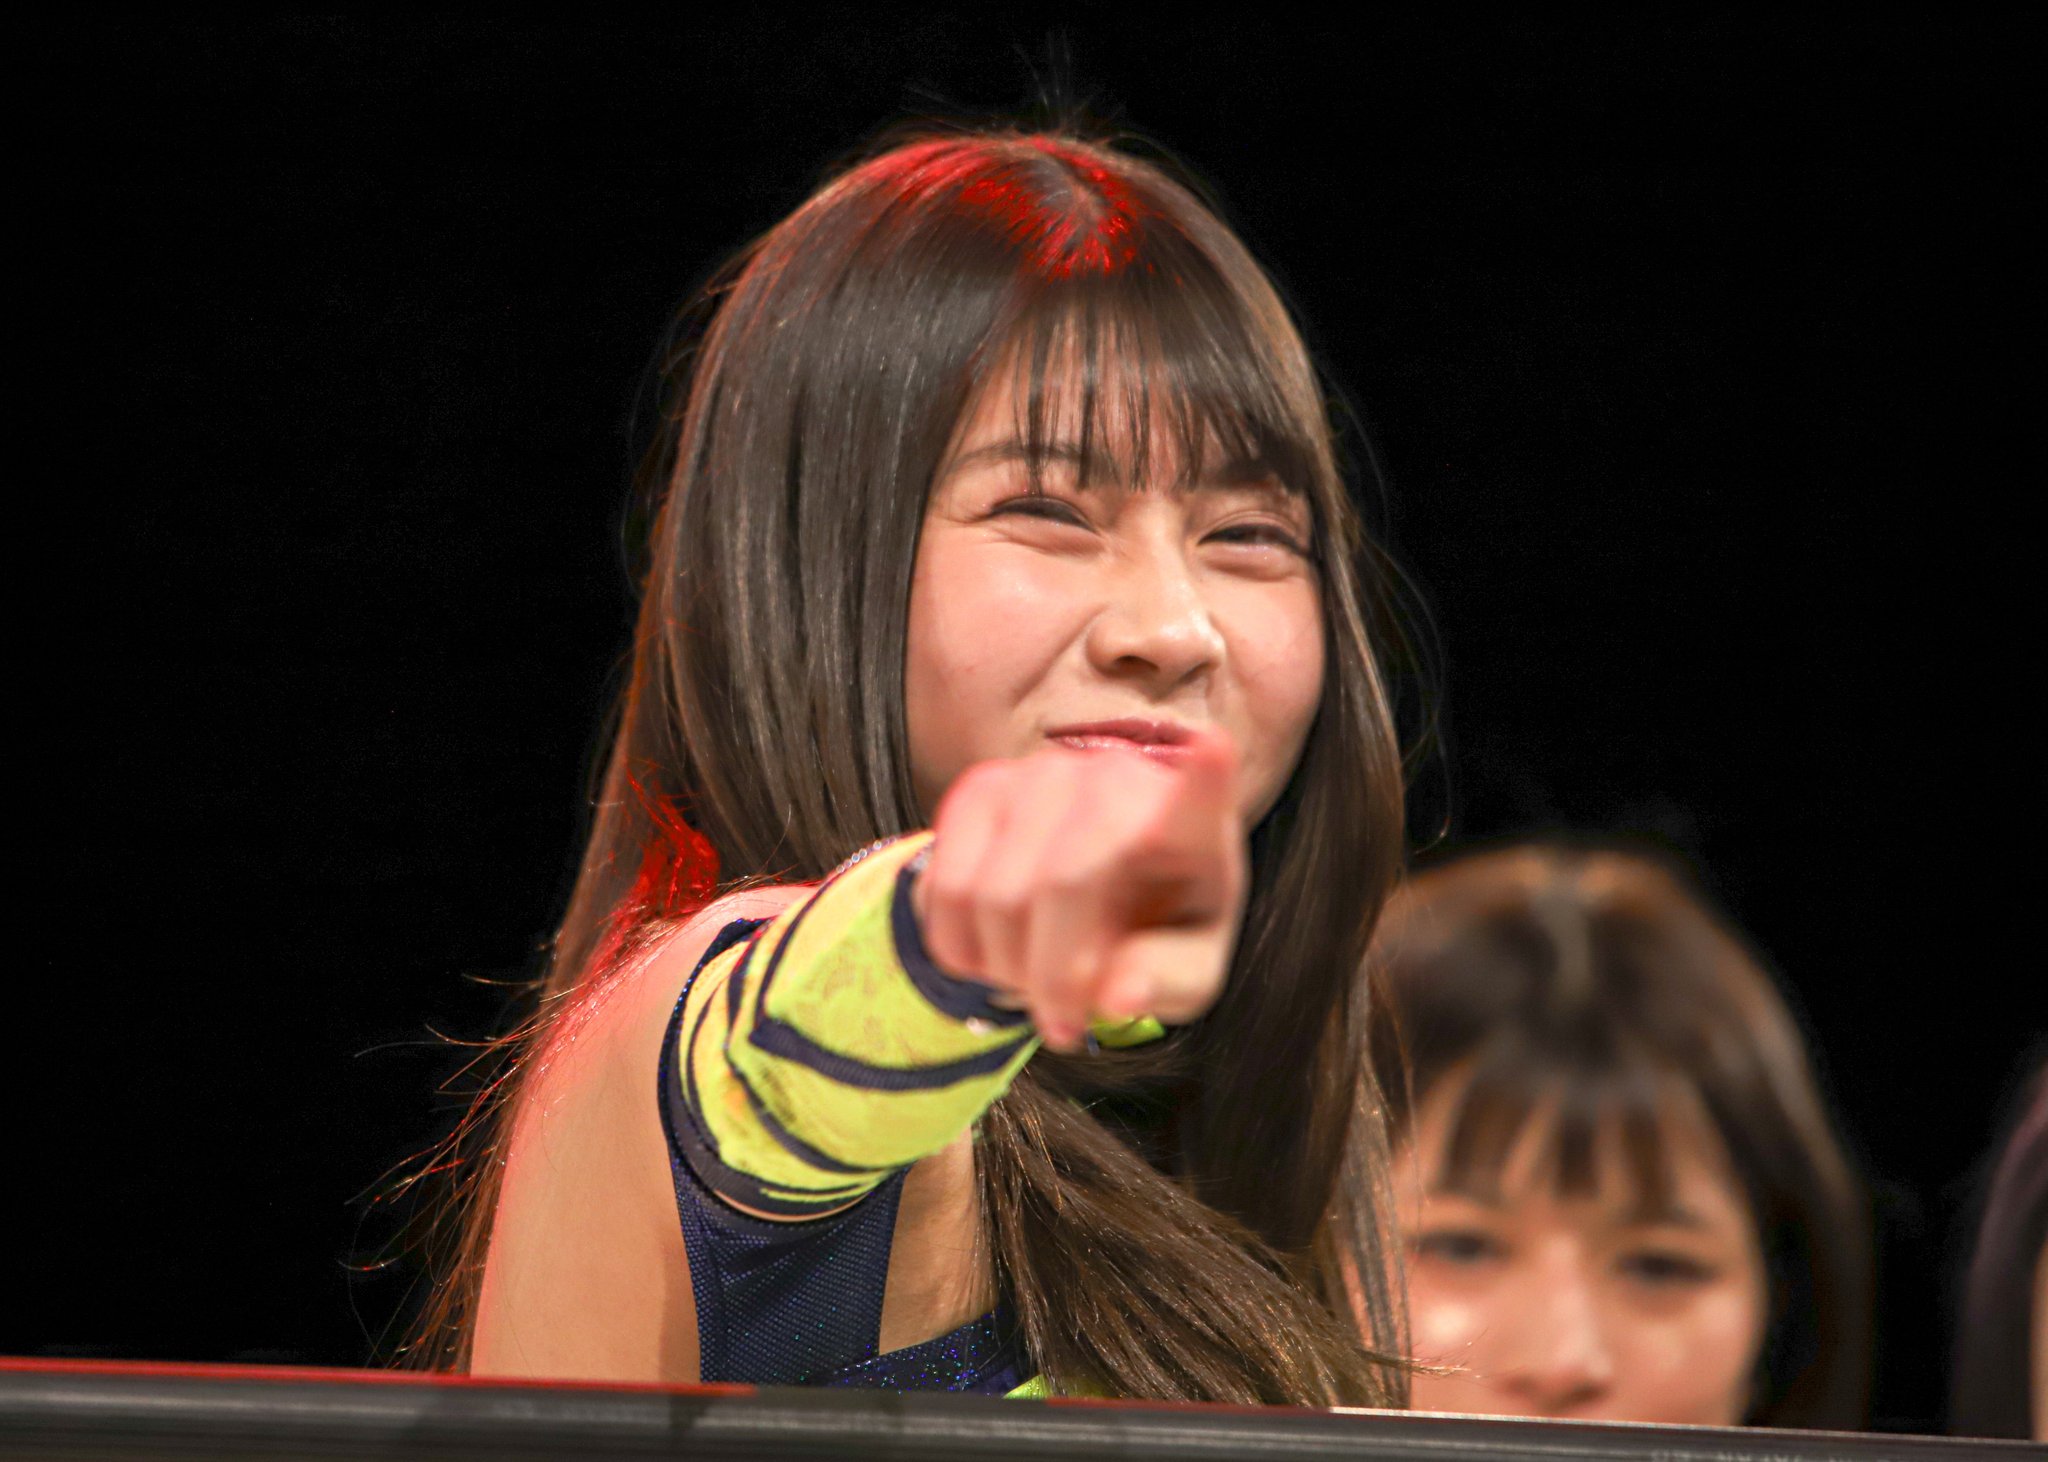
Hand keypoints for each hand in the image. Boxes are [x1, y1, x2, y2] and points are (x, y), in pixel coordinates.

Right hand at [911, 726, 1247, 1051]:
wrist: (1098, 894)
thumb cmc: (1157, 930)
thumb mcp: (1185, 975)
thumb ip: (1163, 983)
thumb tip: (1116, 999)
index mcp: (1192, 826)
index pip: (1200, 795)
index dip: (1204, 776)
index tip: (1215, 750)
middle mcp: (1118, 780)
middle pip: (1063, 884)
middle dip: (1050, 977)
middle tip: (1062, 1023)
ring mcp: (1043, 773)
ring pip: (994, 892)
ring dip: (1003, 969)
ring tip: (1030, 985)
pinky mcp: (982, 786)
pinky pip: (945, 887)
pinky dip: (959, 949)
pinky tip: (992, 957)